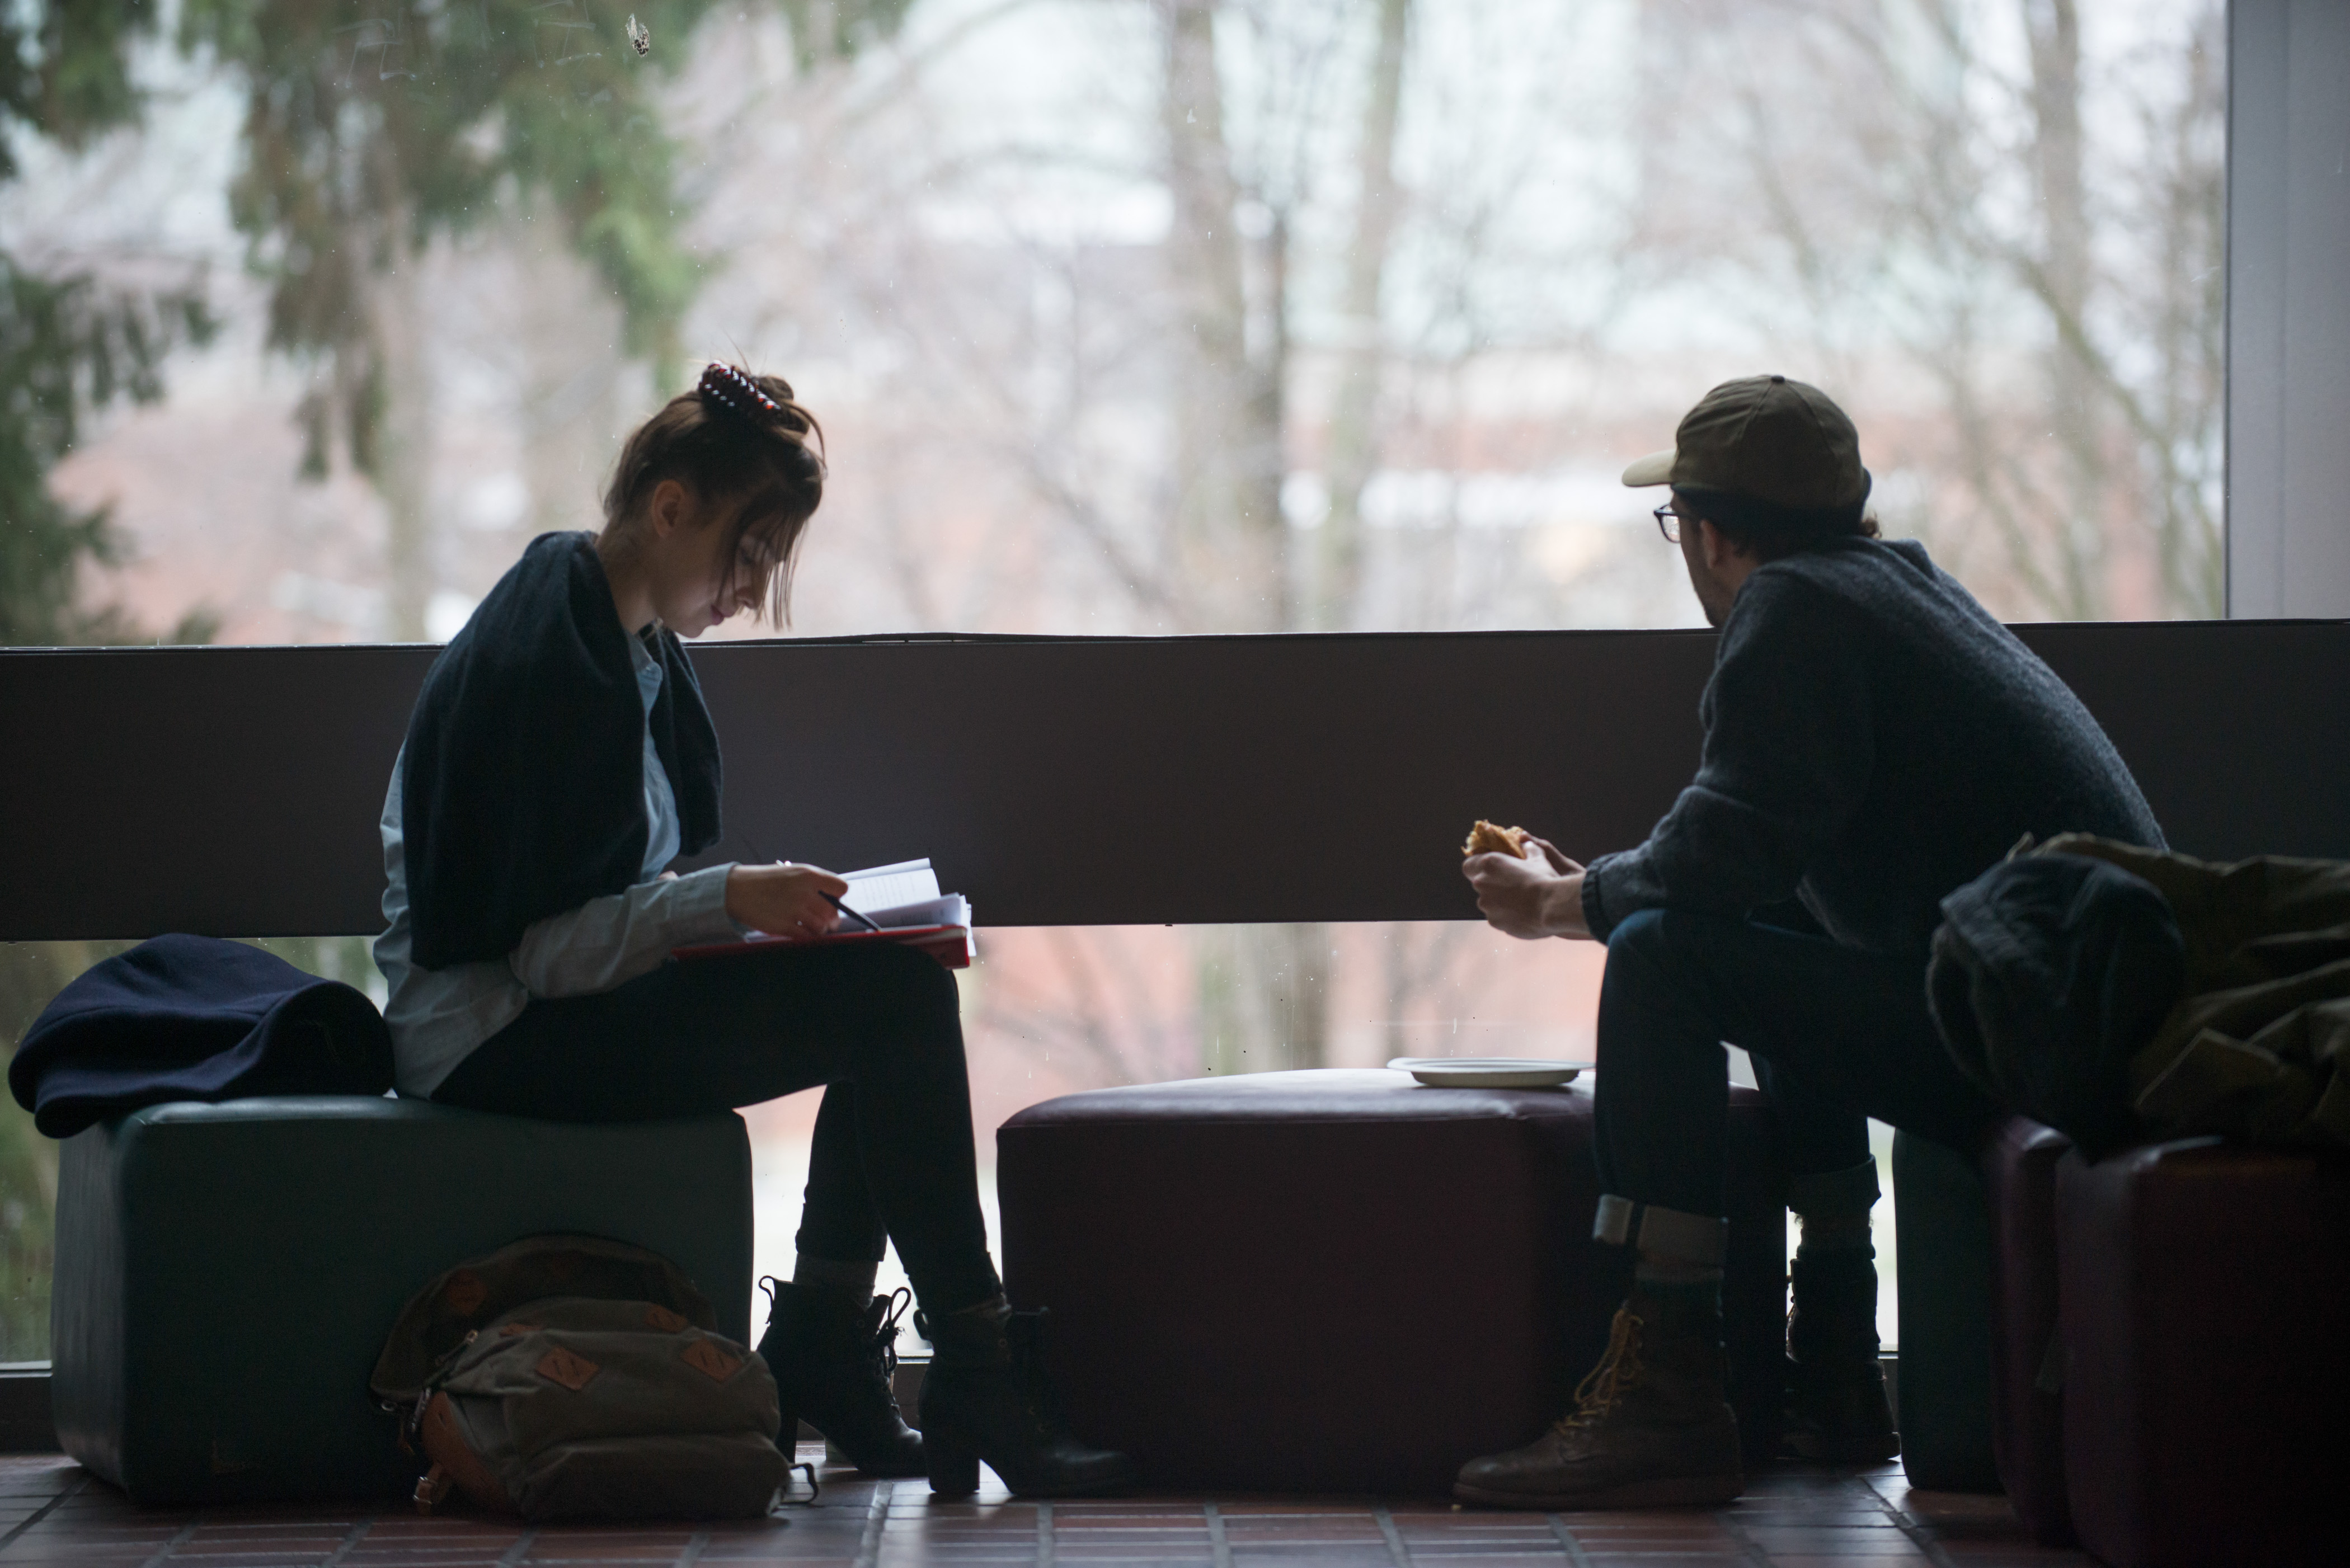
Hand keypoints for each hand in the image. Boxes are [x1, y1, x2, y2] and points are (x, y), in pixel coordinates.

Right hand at [725, 862, 848, 938]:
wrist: (737, 890)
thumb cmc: (765, 881)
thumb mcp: (792, 873)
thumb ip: (813, 884)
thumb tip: (832, 900)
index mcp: (809, 875)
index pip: (841, 888)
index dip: (838, 896)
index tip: (831, 900)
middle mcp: (805, 892)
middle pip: (833, 912)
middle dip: (831, 919)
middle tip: (825, 920)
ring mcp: (795, 910)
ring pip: (822, 927)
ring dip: (818, 929)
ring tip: (809, 925)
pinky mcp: (785, 926)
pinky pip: (806, 936)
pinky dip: (806, 936)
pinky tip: (799, 930)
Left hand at [1464, 836, 1591, 940]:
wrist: (1551, 907)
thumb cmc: (1544, 879)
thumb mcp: (1538, 859)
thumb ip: (1529, 849)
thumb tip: (1526, 843)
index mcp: (1489, 864)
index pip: (1469, 865)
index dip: (1477, 868)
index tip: (1489, 870)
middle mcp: (1481, 883)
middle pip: (1479, 884)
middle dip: (1491, 885)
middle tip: (1510, 886)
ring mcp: (1486, 905)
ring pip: (1487, 902)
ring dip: (1498, 901)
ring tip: (1519, 902)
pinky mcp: (1493, 922)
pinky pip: (1496, 917)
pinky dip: (1505, 916)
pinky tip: (1521, 915)